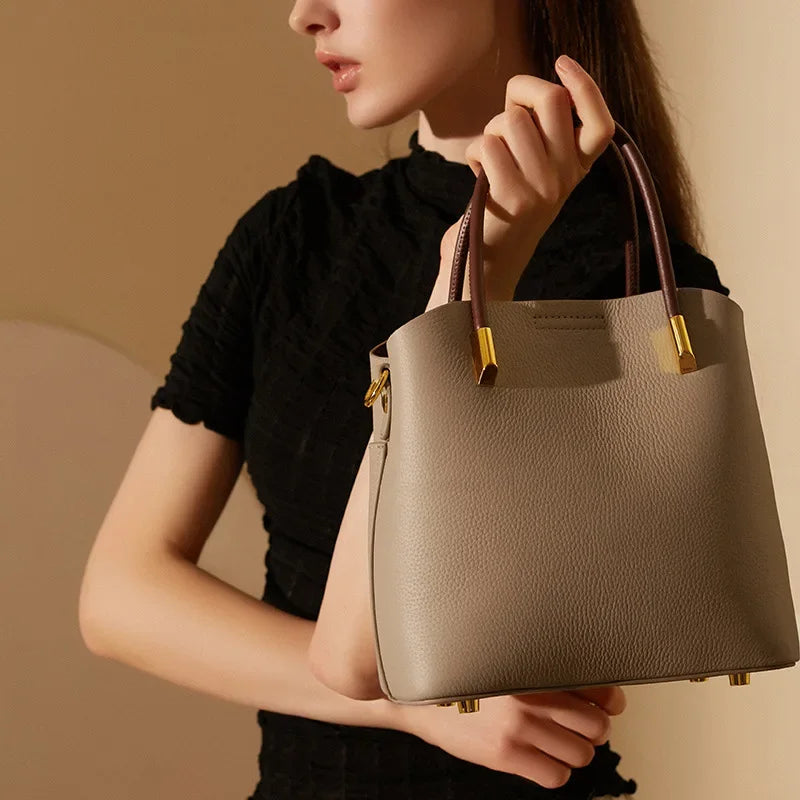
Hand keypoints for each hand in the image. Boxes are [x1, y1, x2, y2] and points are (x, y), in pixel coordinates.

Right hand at [395, 686, 627, 789]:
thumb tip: (597, 691)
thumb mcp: (506, 660)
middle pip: (597, 726)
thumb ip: (543, 667)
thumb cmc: (467, 679)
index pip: (601, 689)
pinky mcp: (505, 754)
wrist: (420, 698)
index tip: (604, 706)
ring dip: (571, 752)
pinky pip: (556, 776)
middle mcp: (531, 691)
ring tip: (552, 742)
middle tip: (573, 727)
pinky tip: (536, 758)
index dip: (609, 702)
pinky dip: (552, 771)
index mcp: (535, 663)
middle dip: (589, 730)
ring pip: (581, 754)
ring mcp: (519, 725)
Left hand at [440, 55, 615, 299]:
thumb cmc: (504, 210)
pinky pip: (487, 145)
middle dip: (519, 95)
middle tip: (506, 120)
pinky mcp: (511, 196)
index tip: (562, 63)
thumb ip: (542, 135)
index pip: (600, 123)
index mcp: (577, 169)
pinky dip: (475, 154)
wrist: (488, 267)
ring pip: (510, 121)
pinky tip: (479, 175)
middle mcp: (566, 179)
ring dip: (490, 132)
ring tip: (491, 160)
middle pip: (550, 100)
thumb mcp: (534, 172)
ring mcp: (541, 188)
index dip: (585, 86)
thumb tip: (529, 92)